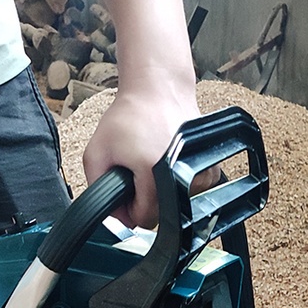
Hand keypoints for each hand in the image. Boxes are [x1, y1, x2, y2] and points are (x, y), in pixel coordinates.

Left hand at [82, 86, 203, 228]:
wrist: (159, 89)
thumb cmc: (129, 116)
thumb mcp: (96, 151)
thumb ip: (97, 187)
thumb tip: (116, 217)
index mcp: (153, 172)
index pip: (144, 219)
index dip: (129, 211)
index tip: (124, 193)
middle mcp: (181, 175)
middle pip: (162, 214)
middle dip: (145, 200)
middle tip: (135, 173)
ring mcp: (200, 173)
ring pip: (176, 205)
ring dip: (162, 192)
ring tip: (152, 162)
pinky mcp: (211, 170)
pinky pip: (191, 192)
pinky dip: (178, 183)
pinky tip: (170, 162)